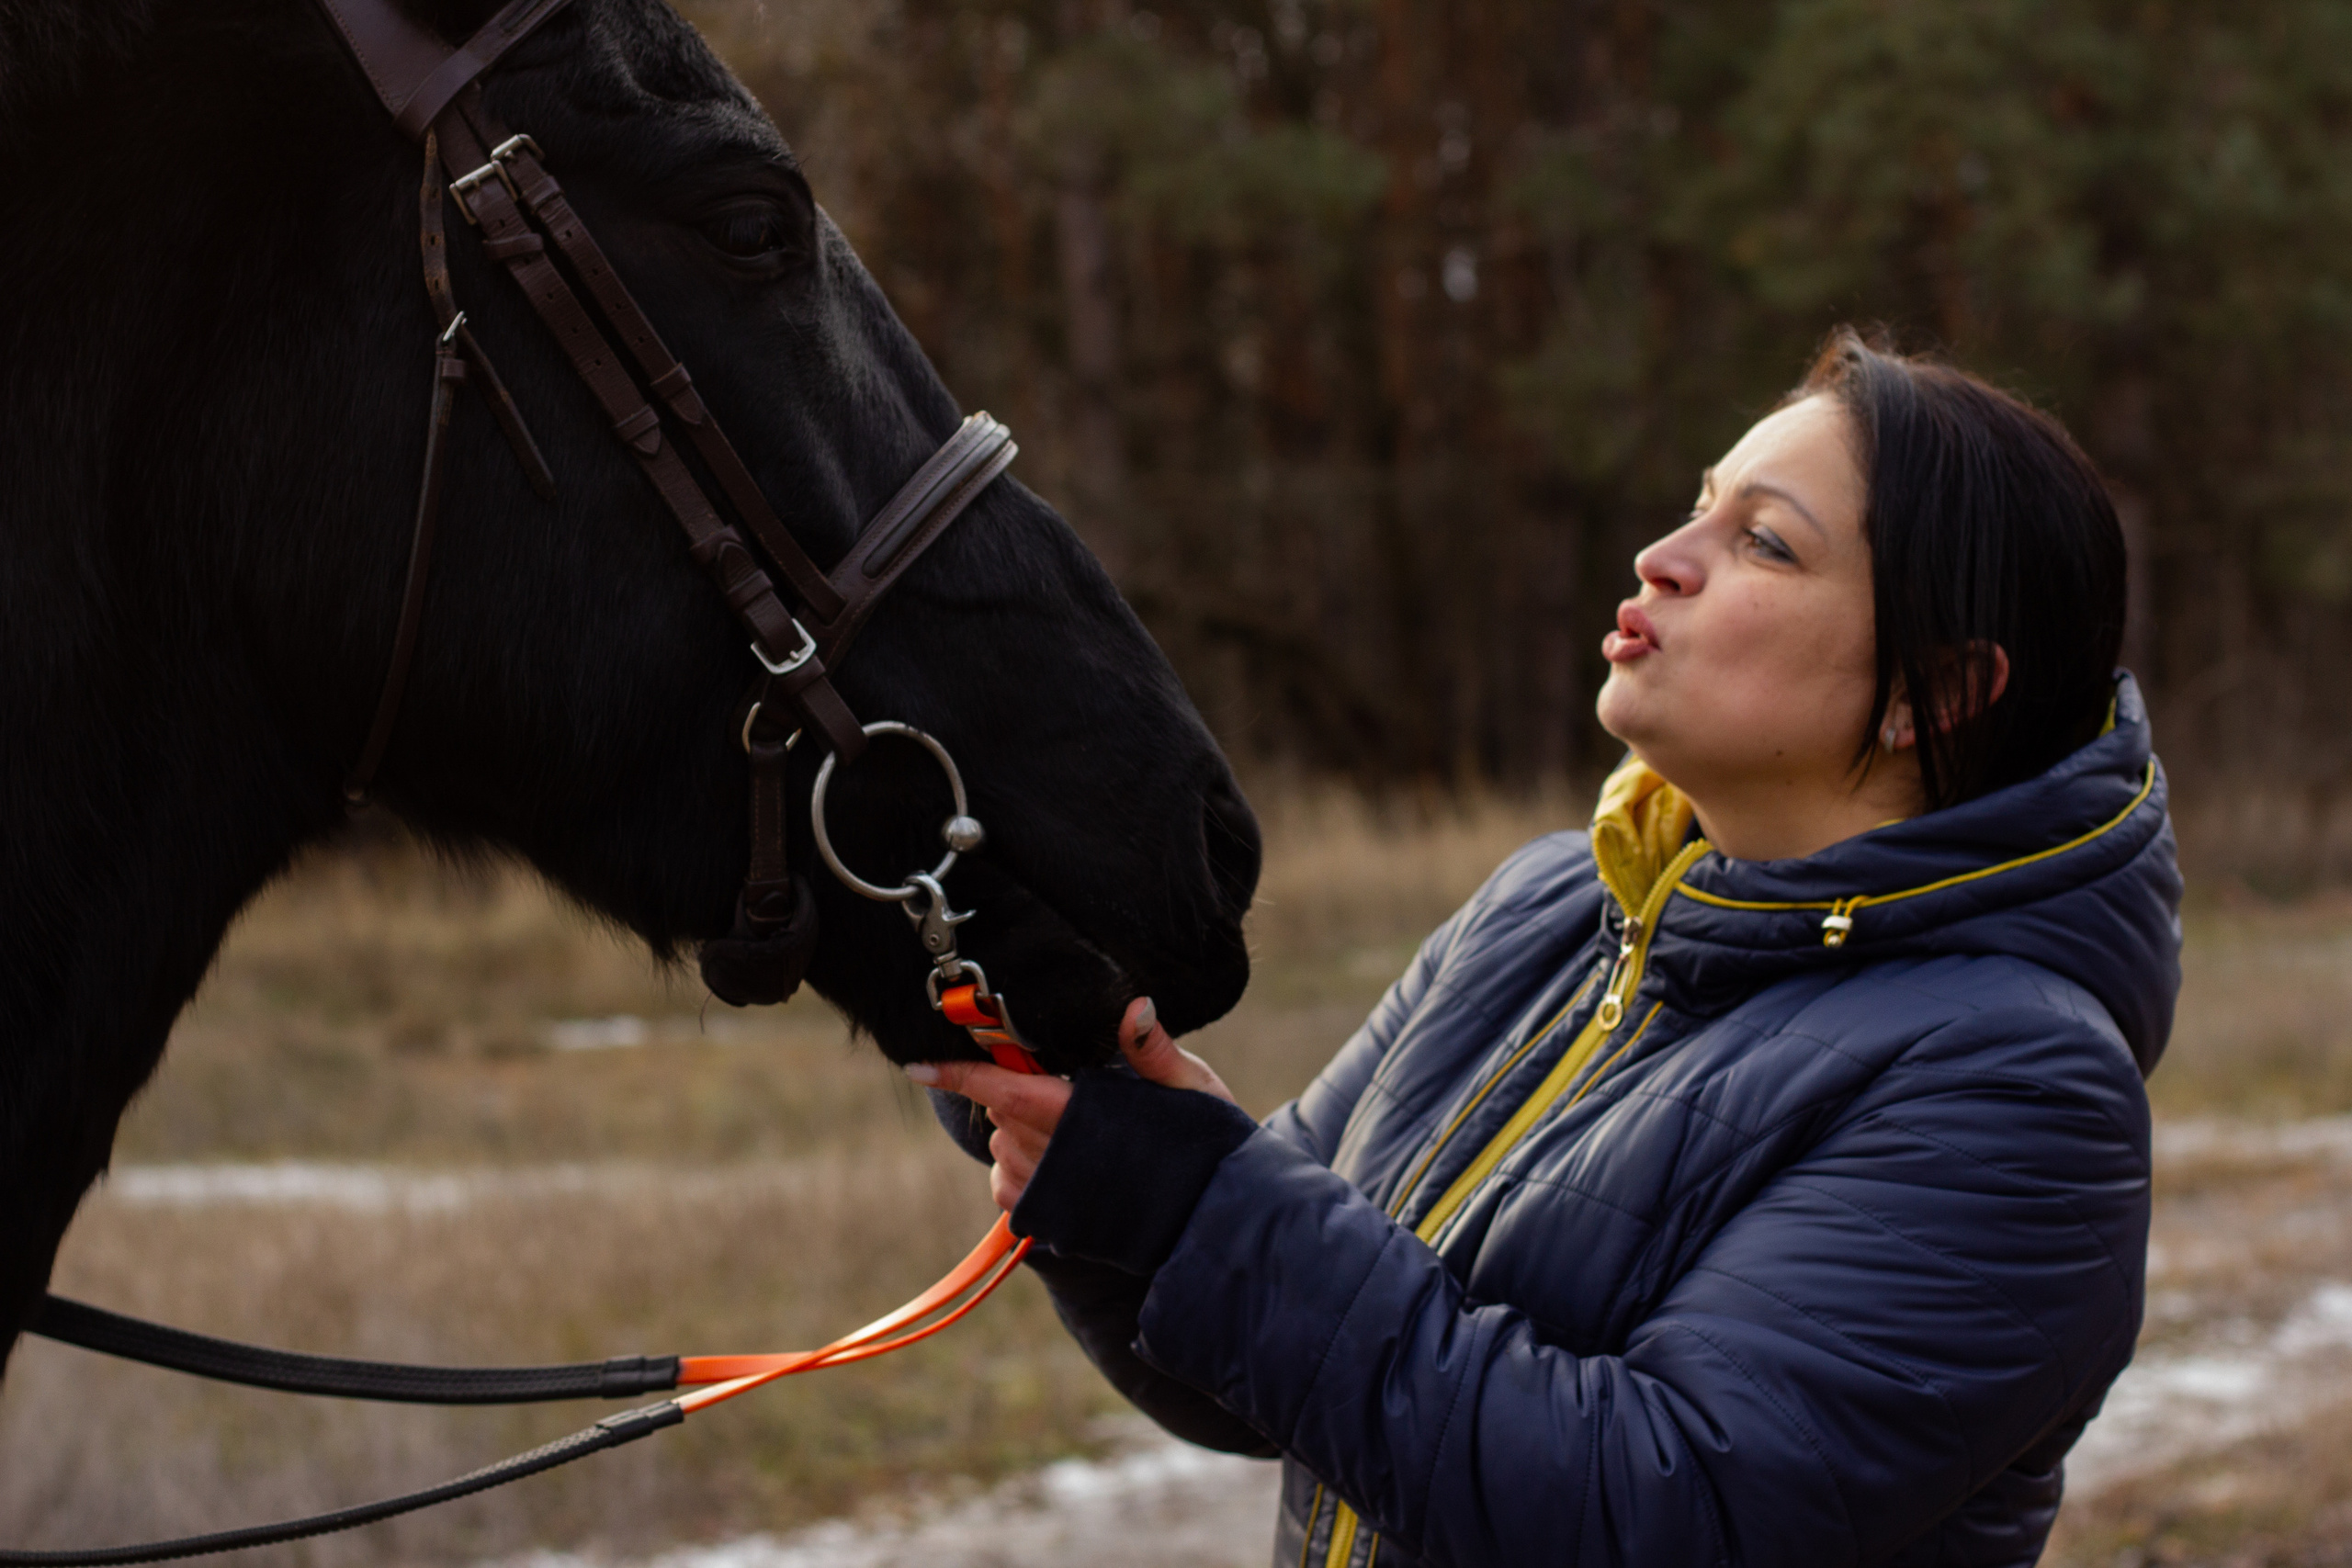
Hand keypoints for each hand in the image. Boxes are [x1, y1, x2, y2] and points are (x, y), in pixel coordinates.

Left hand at [906, 997, 1237, 1212]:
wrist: (1217, 1222)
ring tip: (1072, 1128)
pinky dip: (1019, 1167)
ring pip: (1001, 1145)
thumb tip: (1135, 1005)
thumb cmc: (1209, 1146)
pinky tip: (1059, 1162)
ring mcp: (1049, 1197)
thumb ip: (1152, 1049)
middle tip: (1062, 1084)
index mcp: (1086, 1120)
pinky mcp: (1047, 1223)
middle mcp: (1057, 1161)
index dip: (962, 1075)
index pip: (1007, 1091)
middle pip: (1001, 1111)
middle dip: (1014, 1089)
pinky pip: (1005, 1185)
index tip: (918, 1065)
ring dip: (1018, 1129)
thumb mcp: (1192, 1087)